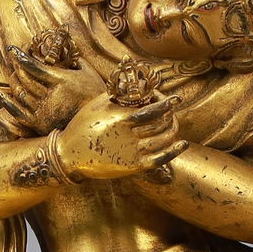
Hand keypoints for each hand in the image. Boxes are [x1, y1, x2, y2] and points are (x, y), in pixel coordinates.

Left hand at [0, 46, 100, 135]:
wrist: (98, 123)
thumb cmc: (95, 95)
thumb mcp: (88, 73)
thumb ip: (75, 59)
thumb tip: (65, 46)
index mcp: (62, 82)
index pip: (35, 67)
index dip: (21, 57)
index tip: (12, 50)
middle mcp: (51, 97)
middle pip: (25, 79)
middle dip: (16, 67)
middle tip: (12, 60)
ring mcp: (44, 112)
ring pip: (20, 94)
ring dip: (13, 82)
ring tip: (11, 74)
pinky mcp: (39, 124)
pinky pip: (18, 112)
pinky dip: (8, 102)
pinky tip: (2, 94)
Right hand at [56, 91, 185, 180]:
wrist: (70, 154)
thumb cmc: (83, 125)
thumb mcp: (98, 104)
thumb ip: (119, 94)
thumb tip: (137, 85)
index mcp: (121, 118)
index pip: (152, 110)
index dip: (167, 104)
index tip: (175, 100)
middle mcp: (129, 136)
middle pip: (161, 124)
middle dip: (170, 116)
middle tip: (171, 111)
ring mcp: (132, 152)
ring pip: (164, 140)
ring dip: (173, 130)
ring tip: (174, 124)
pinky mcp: (133, 167)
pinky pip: (160, 159)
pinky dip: (174, 151)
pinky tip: (182, 143)